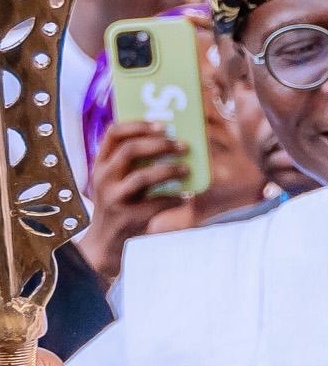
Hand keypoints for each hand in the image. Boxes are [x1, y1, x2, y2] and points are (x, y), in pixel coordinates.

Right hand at [81, 123, 190, 287]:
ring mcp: (114, 198)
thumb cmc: (120, 203)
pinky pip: (157, 203)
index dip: (139, 125)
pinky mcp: (128, 216)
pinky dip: (176, 198)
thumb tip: (170, 139)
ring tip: (187, 169)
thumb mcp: (116, 179)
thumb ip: (132, 161)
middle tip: (183, 145)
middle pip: (130, 151)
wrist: (106, 241)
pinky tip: (188, 195)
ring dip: (170, 170)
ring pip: (143, 177)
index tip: (163, 124)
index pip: (114, 133)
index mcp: (100, 163)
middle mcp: (103, 178)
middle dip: (160, 145)